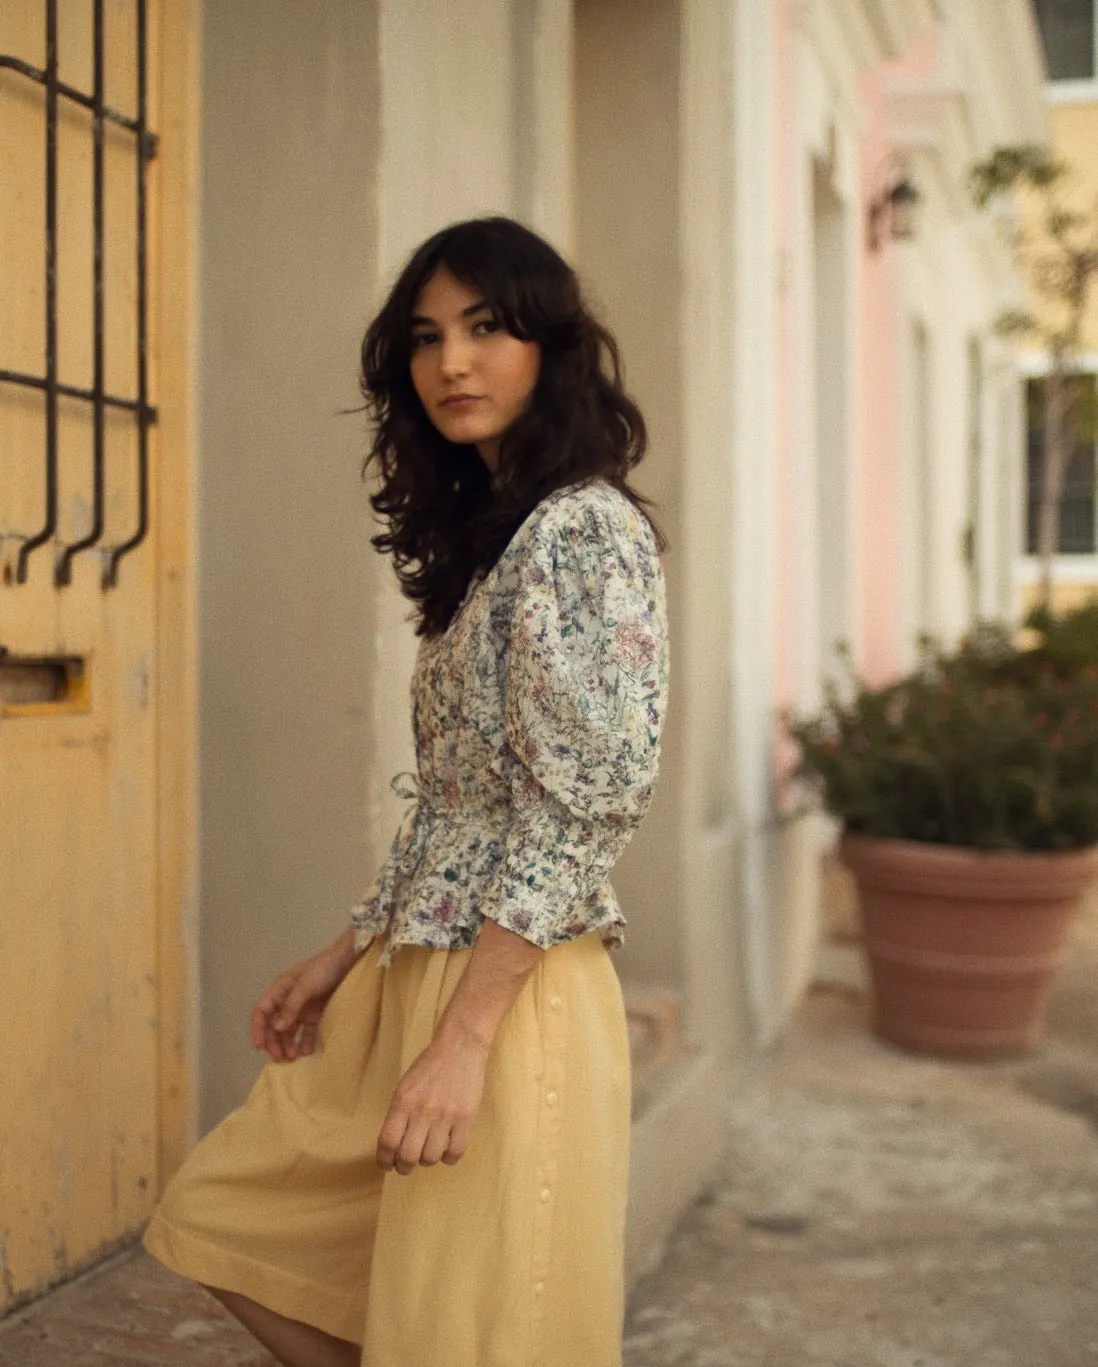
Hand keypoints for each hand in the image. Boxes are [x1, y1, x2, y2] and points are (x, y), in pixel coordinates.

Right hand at [250, 931, 356, 1061]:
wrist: (350, 960)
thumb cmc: (324, 969)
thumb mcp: (305, 985)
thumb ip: (291, 1006)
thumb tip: (277, 1028)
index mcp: (280, 990)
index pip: (262, 1011)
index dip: (258, 1028)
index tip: (259, 1047)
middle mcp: (288, 1001)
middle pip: (274, 1024)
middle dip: (274, 1041)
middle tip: (280, 1057)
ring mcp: (303, 1008)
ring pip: (289, 1030)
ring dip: (288, 1044)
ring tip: (292, 1058)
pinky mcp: (317, 1014)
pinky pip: (307, 1031)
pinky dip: (306, 1042)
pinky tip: (308, 1052)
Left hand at [376, 1036, 487, 1174]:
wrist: (460, 1048)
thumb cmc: (429, 1067)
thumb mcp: (405, 1087)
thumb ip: (399, 1115)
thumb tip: (393, 1147)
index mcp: (403, 1102)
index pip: (387, 1142)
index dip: (384, 1160)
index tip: (387, 1164)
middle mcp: (422, 1111)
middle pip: (408, 1156)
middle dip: (404, 1166)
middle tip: (406, 1165)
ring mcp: (446, 1116)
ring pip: (431, 1157)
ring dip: (427, 1160)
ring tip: (429, 1150)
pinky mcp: (466, 1119)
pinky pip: (455, 1153)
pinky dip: (448, 1157)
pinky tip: (446, 1147)